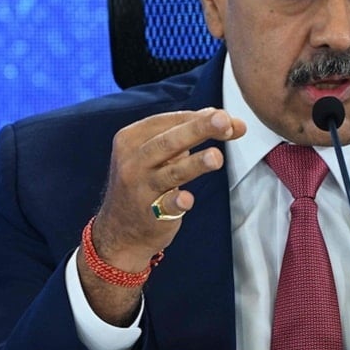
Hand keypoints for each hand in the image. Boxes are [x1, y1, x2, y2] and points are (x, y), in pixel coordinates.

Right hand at [91, 109, 246, 270]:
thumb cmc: (146, 181)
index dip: (199, 118)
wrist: (121, 231)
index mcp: (132, 138)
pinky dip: (176, 201)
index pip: (168, 122)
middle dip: (198, 129)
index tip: (228, 119)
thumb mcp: (159, 154)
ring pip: (170, 173)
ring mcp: (139, 188)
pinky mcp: (149, 214)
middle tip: (224, 120)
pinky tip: (187, 199)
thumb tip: (227, 119)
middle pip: (168, 142)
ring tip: (216, 157)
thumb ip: (189, 133)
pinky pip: (164, 206)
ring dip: (195, 163)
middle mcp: (132, 161)